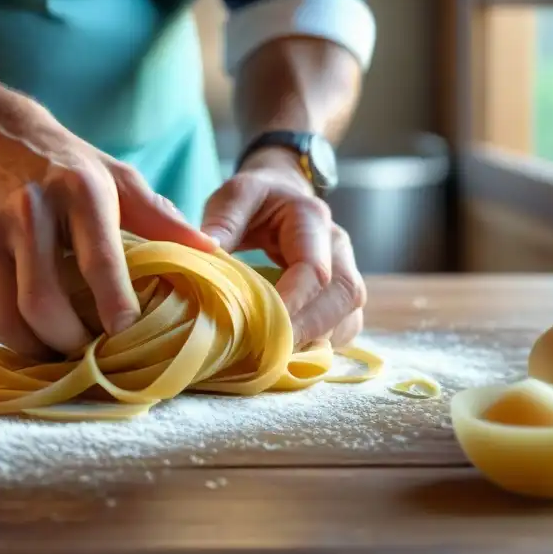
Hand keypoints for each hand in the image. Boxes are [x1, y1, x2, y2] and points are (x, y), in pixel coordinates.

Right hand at [0, 92, 216, 359]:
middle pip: (43, 303)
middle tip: (92, 351)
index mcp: (77, 190)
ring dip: (37, 348)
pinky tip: (32, 334)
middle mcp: (26, 211)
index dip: (116, 308)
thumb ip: (161, 217)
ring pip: (6, 318)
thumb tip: (213, 253)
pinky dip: (9, 336)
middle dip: (71, 340)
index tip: (128, 333)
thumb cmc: (68, 166)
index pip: (99, 262)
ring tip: (62, 349)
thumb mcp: (118, 177)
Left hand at [200, 147, 366, 347]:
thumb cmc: (256, 198)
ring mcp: (347, 272)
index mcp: (311, 219)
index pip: (314, 269)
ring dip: (314, 341)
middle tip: (267, 354)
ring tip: (274, 359)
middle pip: (342, 296)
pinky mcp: (342, 297)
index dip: (290, 302)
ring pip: (348, 317)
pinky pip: (343, 328)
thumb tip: (204, 252)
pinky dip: (318, 346)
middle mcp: (339, 247)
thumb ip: (222, 220)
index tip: (257, 327)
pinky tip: (286, 355)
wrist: (283, 194)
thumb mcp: (235, 195)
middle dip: (307, 329)